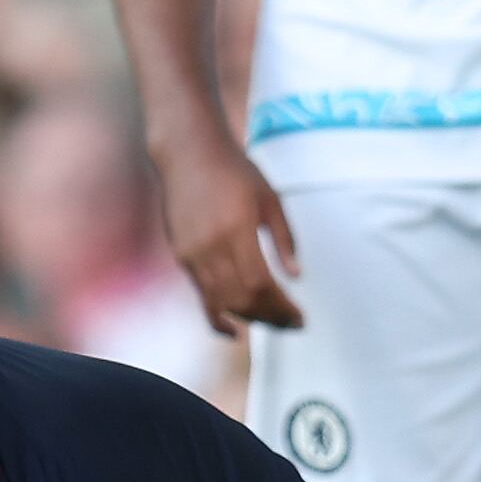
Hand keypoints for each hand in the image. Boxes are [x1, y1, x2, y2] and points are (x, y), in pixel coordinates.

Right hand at [155, 140, 302, 334]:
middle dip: (270, 317)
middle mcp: (211, 247)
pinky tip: (233, 328)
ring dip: (248, 318)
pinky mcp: (181, 255)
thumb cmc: (234, 170)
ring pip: (221, 302)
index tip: (299, 316)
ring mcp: (192, 253)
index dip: (281, 307)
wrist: (188, 153)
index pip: (260, 285)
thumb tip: (296, 275)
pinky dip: (217, 316)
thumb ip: (285, 239)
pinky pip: (201, 295)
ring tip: (271, 322)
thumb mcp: (270, 199)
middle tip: (291, 324)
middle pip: (242, 299)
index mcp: (237, 231)